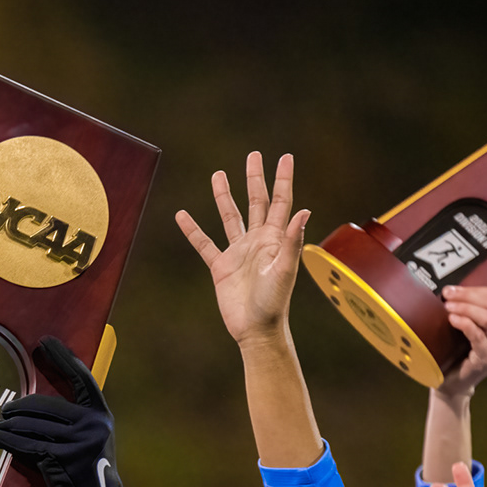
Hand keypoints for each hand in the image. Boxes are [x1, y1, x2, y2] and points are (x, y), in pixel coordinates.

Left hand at [0, 337, 127, 486]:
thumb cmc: (88, 473)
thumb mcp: (90, 441)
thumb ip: (75, 419)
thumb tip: (39, 401)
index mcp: (101, 415)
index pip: (81, 378)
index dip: (63, 358)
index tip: (44, 342)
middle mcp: (92, 425)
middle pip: (45, 404)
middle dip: (19, 405)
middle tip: (4, 409)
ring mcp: (76, 442)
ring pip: (31, 424)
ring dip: (8, 423)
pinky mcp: (59, 459)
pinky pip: (25, 443)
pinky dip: (6, 439)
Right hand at [176, 152, 311, 348]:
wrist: (256, 330)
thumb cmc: (274, 303)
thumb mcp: (284, 270)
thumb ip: (291, 241)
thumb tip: (304, 211)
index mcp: (275, 239)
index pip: (280, 201)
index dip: (282, 179)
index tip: (284, 157)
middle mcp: (258, 241)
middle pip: (256, 202)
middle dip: (255, 178)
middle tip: (253, 156)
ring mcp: (239, 253)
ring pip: (230, 217)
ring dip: (224, 196)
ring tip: (218, 175)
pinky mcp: (221, 267)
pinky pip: (204, 244)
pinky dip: (193, 230)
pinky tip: (182, 216)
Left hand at [434, 286, 486, 403]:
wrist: (451, 386)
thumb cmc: (453, 355)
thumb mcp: (461, 329)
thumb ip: (465, 311)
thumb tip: (451, 289)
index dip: (475, 289)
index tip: (452, 290)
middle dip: (468, 296)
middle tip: (447, 296)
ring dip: (466, 308)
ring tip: (447, 308)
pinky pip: (479, 336)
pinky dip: (465, 324)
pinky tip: (452, 320)